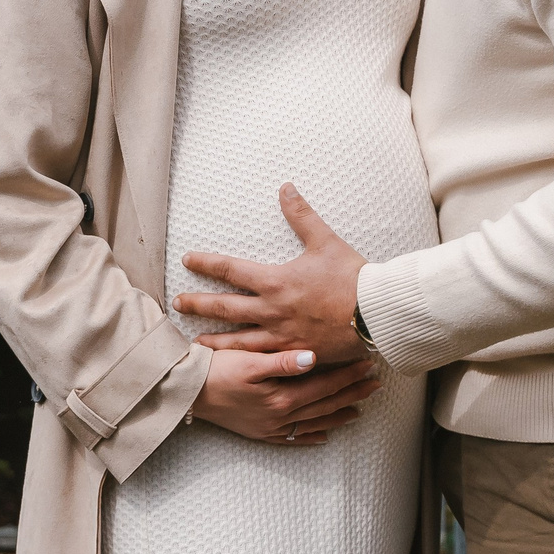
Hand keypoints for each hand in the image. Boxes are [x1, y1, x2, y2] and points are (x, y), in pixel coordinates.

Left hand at [173, 184, 367, 361]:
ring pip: (238, 341)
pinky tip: (236, 365)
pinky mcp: (294, 354)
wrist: (375, 313)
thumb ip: (301, 215)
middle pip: (225, 308)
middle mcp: (272, 310)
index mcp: (276, 281)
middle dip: (198, 305)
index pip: (230, 269)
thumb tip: (285, 187)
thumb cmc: (352, 276)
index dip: (206, 263)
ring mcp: (281, 336)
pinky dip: (244, 362)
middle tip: (178, 305)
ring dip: (215, 341)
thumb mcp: (325, 240)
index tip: (187, 260)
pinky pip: (262, 360)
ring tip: (196, 345)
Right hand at [190, 347, 382, 444]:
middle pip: (324, 405)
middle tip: (375, 385)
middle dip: (351, 394)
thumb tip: (314, 358)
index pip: (324, 385)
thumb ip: (283, 361)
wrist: (186, 392)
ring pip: (312, 423)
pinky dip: (309, 437)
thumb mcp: (249, 360)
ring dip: (337, 416)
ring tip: (359, 410)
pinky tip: (323, 437)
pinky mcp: (258, 433)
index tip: (369, 365)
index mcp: (281, 397)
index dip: (348, 375)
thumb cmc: (216, 370)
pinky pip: (291, 439)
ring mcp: (270, 428)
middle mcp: (279, 417)